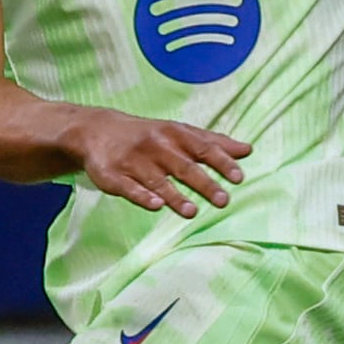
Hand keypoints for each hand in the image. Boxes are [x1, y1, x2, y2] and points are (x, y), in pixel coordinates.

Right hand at [67, 106, 248, 217]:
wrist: (97, 130)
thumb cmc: (148, 135)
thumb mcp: (178, 132)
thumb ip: (212, 142)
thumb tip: (247, 150)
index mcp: (174, 134)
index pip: (202, 149)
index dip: (221, 163)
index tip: (239, 177)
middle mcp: (156, 146)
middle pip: (183, 166)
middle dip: (204, 183)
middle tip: (224, 200)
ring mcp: (133, 162)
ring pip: (157, 180)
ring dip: (175, 196)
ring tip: (191, 212)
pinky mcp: (113, 176)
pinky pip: (129, 188)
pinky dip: (142, 196)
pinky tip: (156, 206)